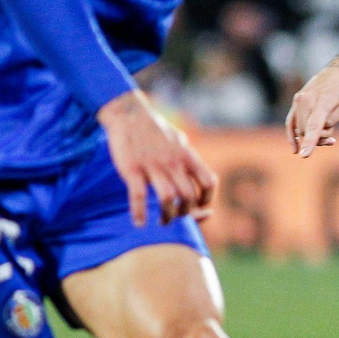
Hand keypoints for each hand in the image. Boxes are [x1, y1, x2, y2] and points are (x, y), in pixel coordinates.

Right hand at [98, 90, 218, 225]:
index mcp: (187, 156)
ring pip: (167, 200)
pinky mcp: (132, 169)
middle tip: (177, 216)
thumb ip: (190, 161)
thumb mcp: (180, 142)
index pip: (209, 182)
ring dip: (167, 217)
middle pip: (188, 196)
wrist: (129, 114)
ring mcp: (153, 166)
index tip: (200, 207)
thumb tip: (201, 180)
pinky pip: (138, 196)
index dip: (207, 199)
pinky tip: (139, 223)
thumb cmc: (156, 131)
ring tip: (162, 221)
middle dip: (186, 213)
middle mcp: (173, 162)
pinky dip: (139, 213)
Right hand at [287, 55, 338, 156]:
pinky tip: (296, 149)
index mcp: (322, 101)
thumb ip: (332, 120)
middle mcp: (306, 100)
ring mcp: (299, 100)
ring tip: (327, 129)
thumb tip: (317, 130)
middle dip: (320, 138)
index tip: (304, 155)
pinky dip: (292, 136)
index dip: (310, 142)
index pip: (314, 126)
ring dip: (312, 135)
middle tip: (333, 138)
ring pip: (300, 129)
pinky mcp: (296, 101)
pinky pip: (290, 123)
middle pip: (307, 131)